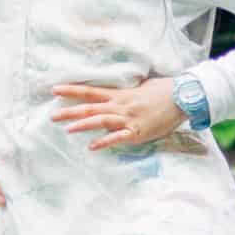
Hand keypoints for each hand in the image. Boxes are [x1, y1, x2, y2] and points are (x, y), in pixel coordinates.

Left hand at [50, 78, 183, 152]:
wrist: (181, 98)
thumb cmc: (162, 91)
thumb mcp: (140, 87)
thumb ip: (124, 93)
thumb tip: (113, 95)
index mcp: (120, 94)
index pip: (90, 92)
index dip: (71, 91)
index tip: (54, 90)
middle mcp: (121, 105)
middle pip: (90, 108)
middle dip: (70, 112)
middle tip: (52, 116)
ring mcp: (128, 119)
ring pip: (101, 121)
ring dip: (83, 125)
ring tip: (67, 129)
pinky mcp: (137, 131)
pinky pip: (118, 137)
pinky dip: (105, 142)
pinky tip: (92, 147)